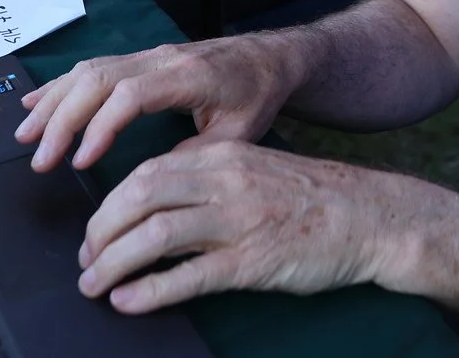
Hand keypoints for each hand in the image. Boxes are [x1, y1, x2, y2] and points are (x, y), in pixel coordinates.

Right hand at [15, 38, 295, 171]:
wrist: (268, 58)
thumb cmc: (256, 94)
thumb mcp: (239, 132)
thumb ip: (197, 155)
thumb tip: (153, 181)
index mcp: (185, 76)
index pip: (129, 95)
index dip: (100, 126)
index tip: (80, 161)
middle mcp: (159, 59)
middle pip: (97, 80)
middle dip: (62, 119)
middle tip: (40, 159)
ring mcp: (146, 57)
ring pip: (88, 72)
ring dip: (53, 103)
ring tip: (26, 136)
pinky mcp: (140, 60)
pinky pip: (92, 68)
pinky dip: (60, 86)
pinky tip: (35, 103)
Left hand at [75, 141, 424, 312]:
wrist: (371, 216)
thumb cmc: (313, 199)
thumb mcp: (255, 171)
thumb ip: (209, 181)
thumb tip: (156, 205)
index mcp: (223, 157)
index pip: (146, 172)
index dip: (110, 205)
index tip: (95, 232)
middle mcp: (226, 181)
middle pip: (140, 197)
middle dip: (101, 231)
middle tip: (86, 260)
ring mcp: (240, 220)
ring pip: (156, 234)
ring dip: (114, 262)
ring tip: (94, 284)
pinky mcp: (254, 261)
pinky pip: (190, 275)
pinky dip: (151, 290)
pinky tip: (129, 302)